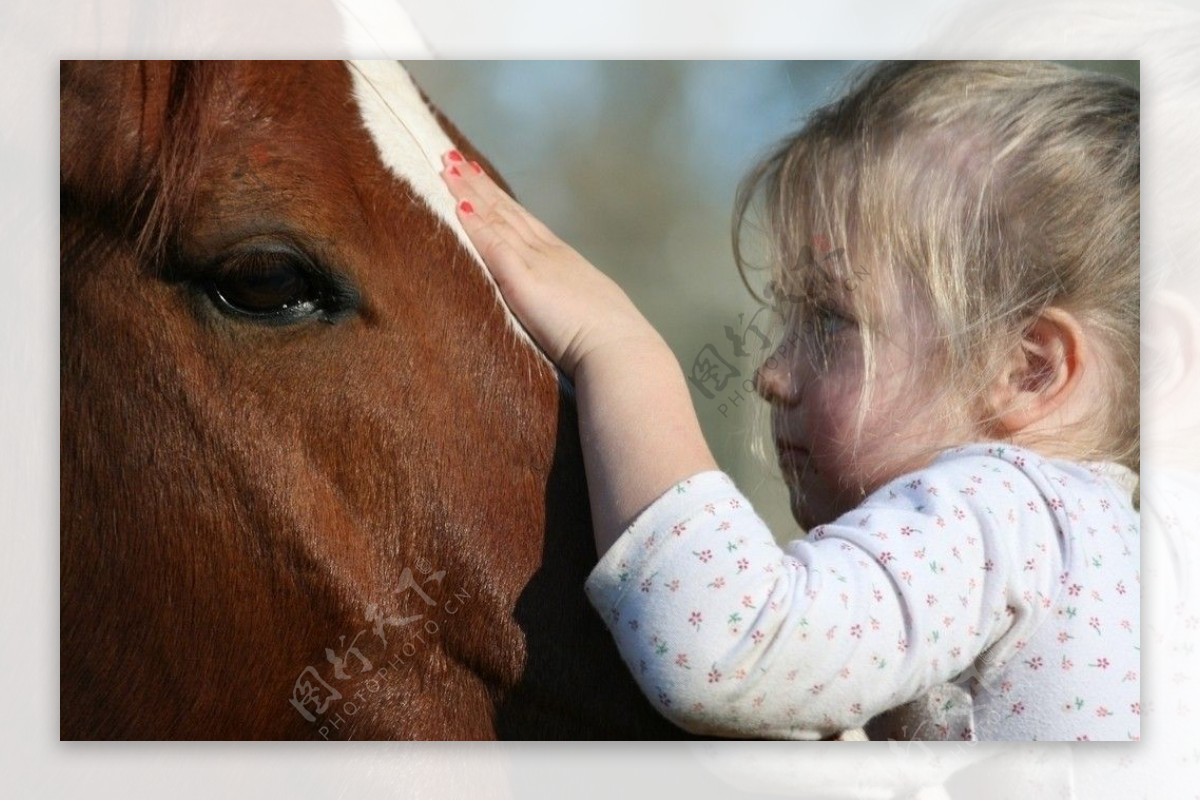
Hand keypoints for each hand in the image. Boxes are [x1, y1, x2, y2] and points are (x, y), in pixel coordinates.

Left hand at [440, 150, 663, 377]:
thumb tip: (567, 308)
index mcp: (564, 262)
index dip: (500, 200)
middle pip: (507, 212)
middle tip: (453, 158)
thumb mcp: (588, 314)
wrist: (619, 351)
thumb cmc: (608, 344)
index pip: (524, 223)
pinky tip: (457, 205)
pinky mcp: (523, 282)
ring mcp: (536, 265)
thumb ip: (570, 304)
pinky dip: (475, 224)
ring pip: (497, 220)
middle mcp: (549, 255)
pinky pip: (494, 245)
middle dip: (479, 185)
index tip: (479, 176)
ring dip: (470, 193)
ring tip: (447, 167)